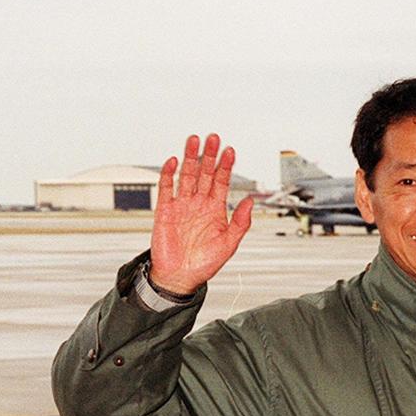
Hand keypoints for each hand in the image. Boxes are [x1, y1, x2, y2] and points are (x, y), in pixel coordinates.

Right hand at [149, 133, 253, 293]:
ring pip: (186, 176)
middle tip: (213, 138)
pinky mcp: (165, 210)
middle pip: (204, 173)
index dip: (226, 166)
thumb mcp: (229, 243)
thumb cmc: (205, 263)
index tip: (230, 150)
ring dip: (190, 158)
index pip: (221, 181)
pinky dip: (169, 174)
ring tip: (194, 141)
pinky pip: (166, 188)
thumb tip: (250, 201)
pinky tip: (174, 161)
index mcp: (215, 210)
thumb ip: (240, 222)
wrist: (180, 277)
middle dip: (209, 155)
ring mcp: (182, 205)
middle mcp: (199, 203)